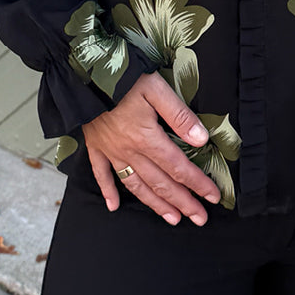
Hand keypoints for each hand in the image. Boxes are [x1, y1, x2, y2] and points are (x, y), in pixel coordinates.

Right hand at [82, 70, 221, 224]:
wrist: (83, 75)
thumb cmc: (122, 79)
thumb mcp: (156, 89)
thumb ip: (179, 115)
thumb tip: (201, 139)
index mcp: (146, 137)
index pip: (178, 166)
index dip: (197, 183)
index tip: (212, 196)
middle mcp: (129, 150)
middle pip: (160, 182)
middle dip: (182, 202)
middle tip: (199, 218)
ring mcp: (111, 151)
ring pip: (136, 185)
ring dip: (155, 204)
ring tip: (172, 218)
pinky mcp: (95, 147)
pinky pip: (101, 175)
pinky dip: (108, 192)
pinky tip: (114, 207)